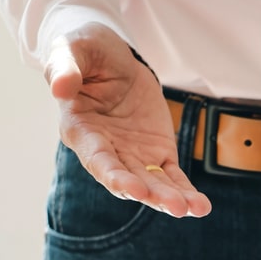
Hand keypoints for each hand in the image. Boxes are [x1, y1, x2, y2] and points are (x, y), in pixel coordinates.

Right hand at [45, 23, 210, 217]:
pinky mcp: (156, 152)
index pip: (98, 159)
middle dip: (151, 194)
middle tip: (175, 207)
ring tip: (192, 209)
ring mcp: (132, 154)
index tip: (134, 189)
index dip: (115, 176)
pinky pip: (171, 176)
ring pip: (152, 183)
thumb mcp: (72, 50)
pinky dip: (185, 191)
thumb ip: (65, 68)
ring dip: (171, 198)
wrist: (111, 56)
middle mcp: (106, 150)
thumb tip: (59, 87)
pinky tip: (200, 206)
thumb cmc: (84, 51)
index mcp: (81, 130)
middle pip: (128, 178)